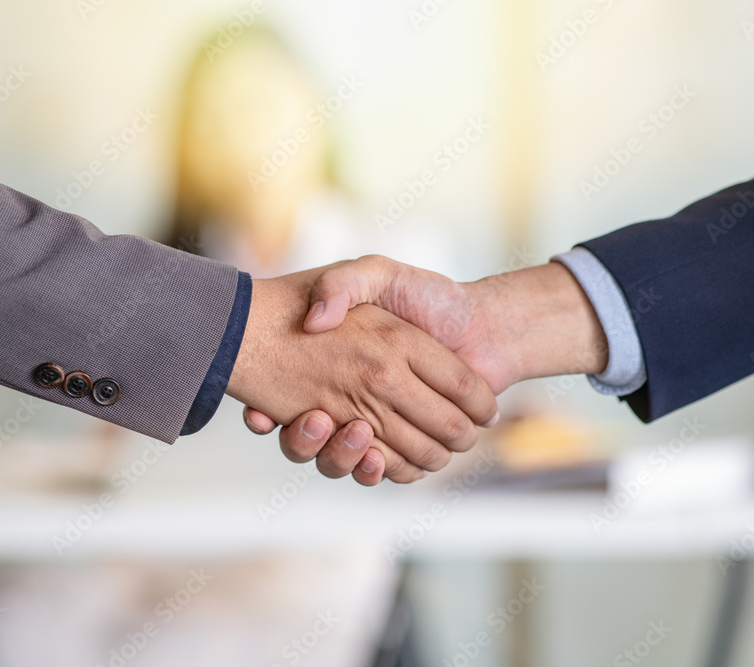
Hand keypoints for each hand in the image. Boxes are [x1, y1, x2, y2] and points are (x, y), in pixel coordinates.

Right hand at [244, 256, 607, 474]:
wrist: (487, 325)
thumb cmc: (432, 297)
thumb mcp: (377, 273)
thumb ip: (344, 284)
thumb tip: (315, 321)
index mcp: (335, 366)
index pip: (290, 399)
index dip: (271, 410)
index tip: (267, 410)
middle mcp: (355, 397)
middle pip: (317, 435)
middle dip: (313, 436)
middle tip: (318, 418)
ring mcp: (376, 424)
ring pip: (346, 459)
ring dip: (343, 455)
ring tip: (355, 433)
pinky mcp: (400, 446)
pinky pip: (379, 471)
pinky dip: (376, 470)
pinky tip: (375, 458)